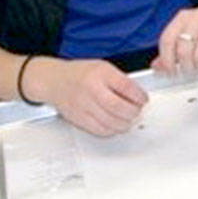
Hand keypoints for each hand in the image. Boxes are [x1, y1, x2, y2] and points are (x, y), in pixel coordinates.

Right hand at [28, 57, 147, 136]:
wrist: (54, 80)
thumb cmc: (80, 73)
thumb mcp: (103, 67)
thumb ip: (120, 80)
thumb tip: (138, 96)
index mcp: (100, 73)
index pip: (126, 87)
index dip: (139, 96)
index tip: (143, 100)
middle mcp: (91, 89)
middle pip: (119, 107)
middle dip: (133, 112)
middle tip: (137, 111)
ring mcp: (83, 105)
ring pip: (110, 122)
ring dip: (125, 124)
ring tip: (128, 119)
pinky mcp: (78, 118)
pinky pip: (99, 130)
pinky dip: (111, 130)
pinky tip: (115, 125)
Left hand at [152, 7, 197, 75]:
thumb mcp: (192, 39)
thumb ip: (173, 52)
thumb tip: (157, 66)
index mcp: (183, 17)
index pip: (167, 39)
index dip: (167, 60)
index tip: (171, 72)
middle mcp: (197, 16)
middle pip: (183, 50)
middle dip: (187, 67)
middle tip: (192, 72)